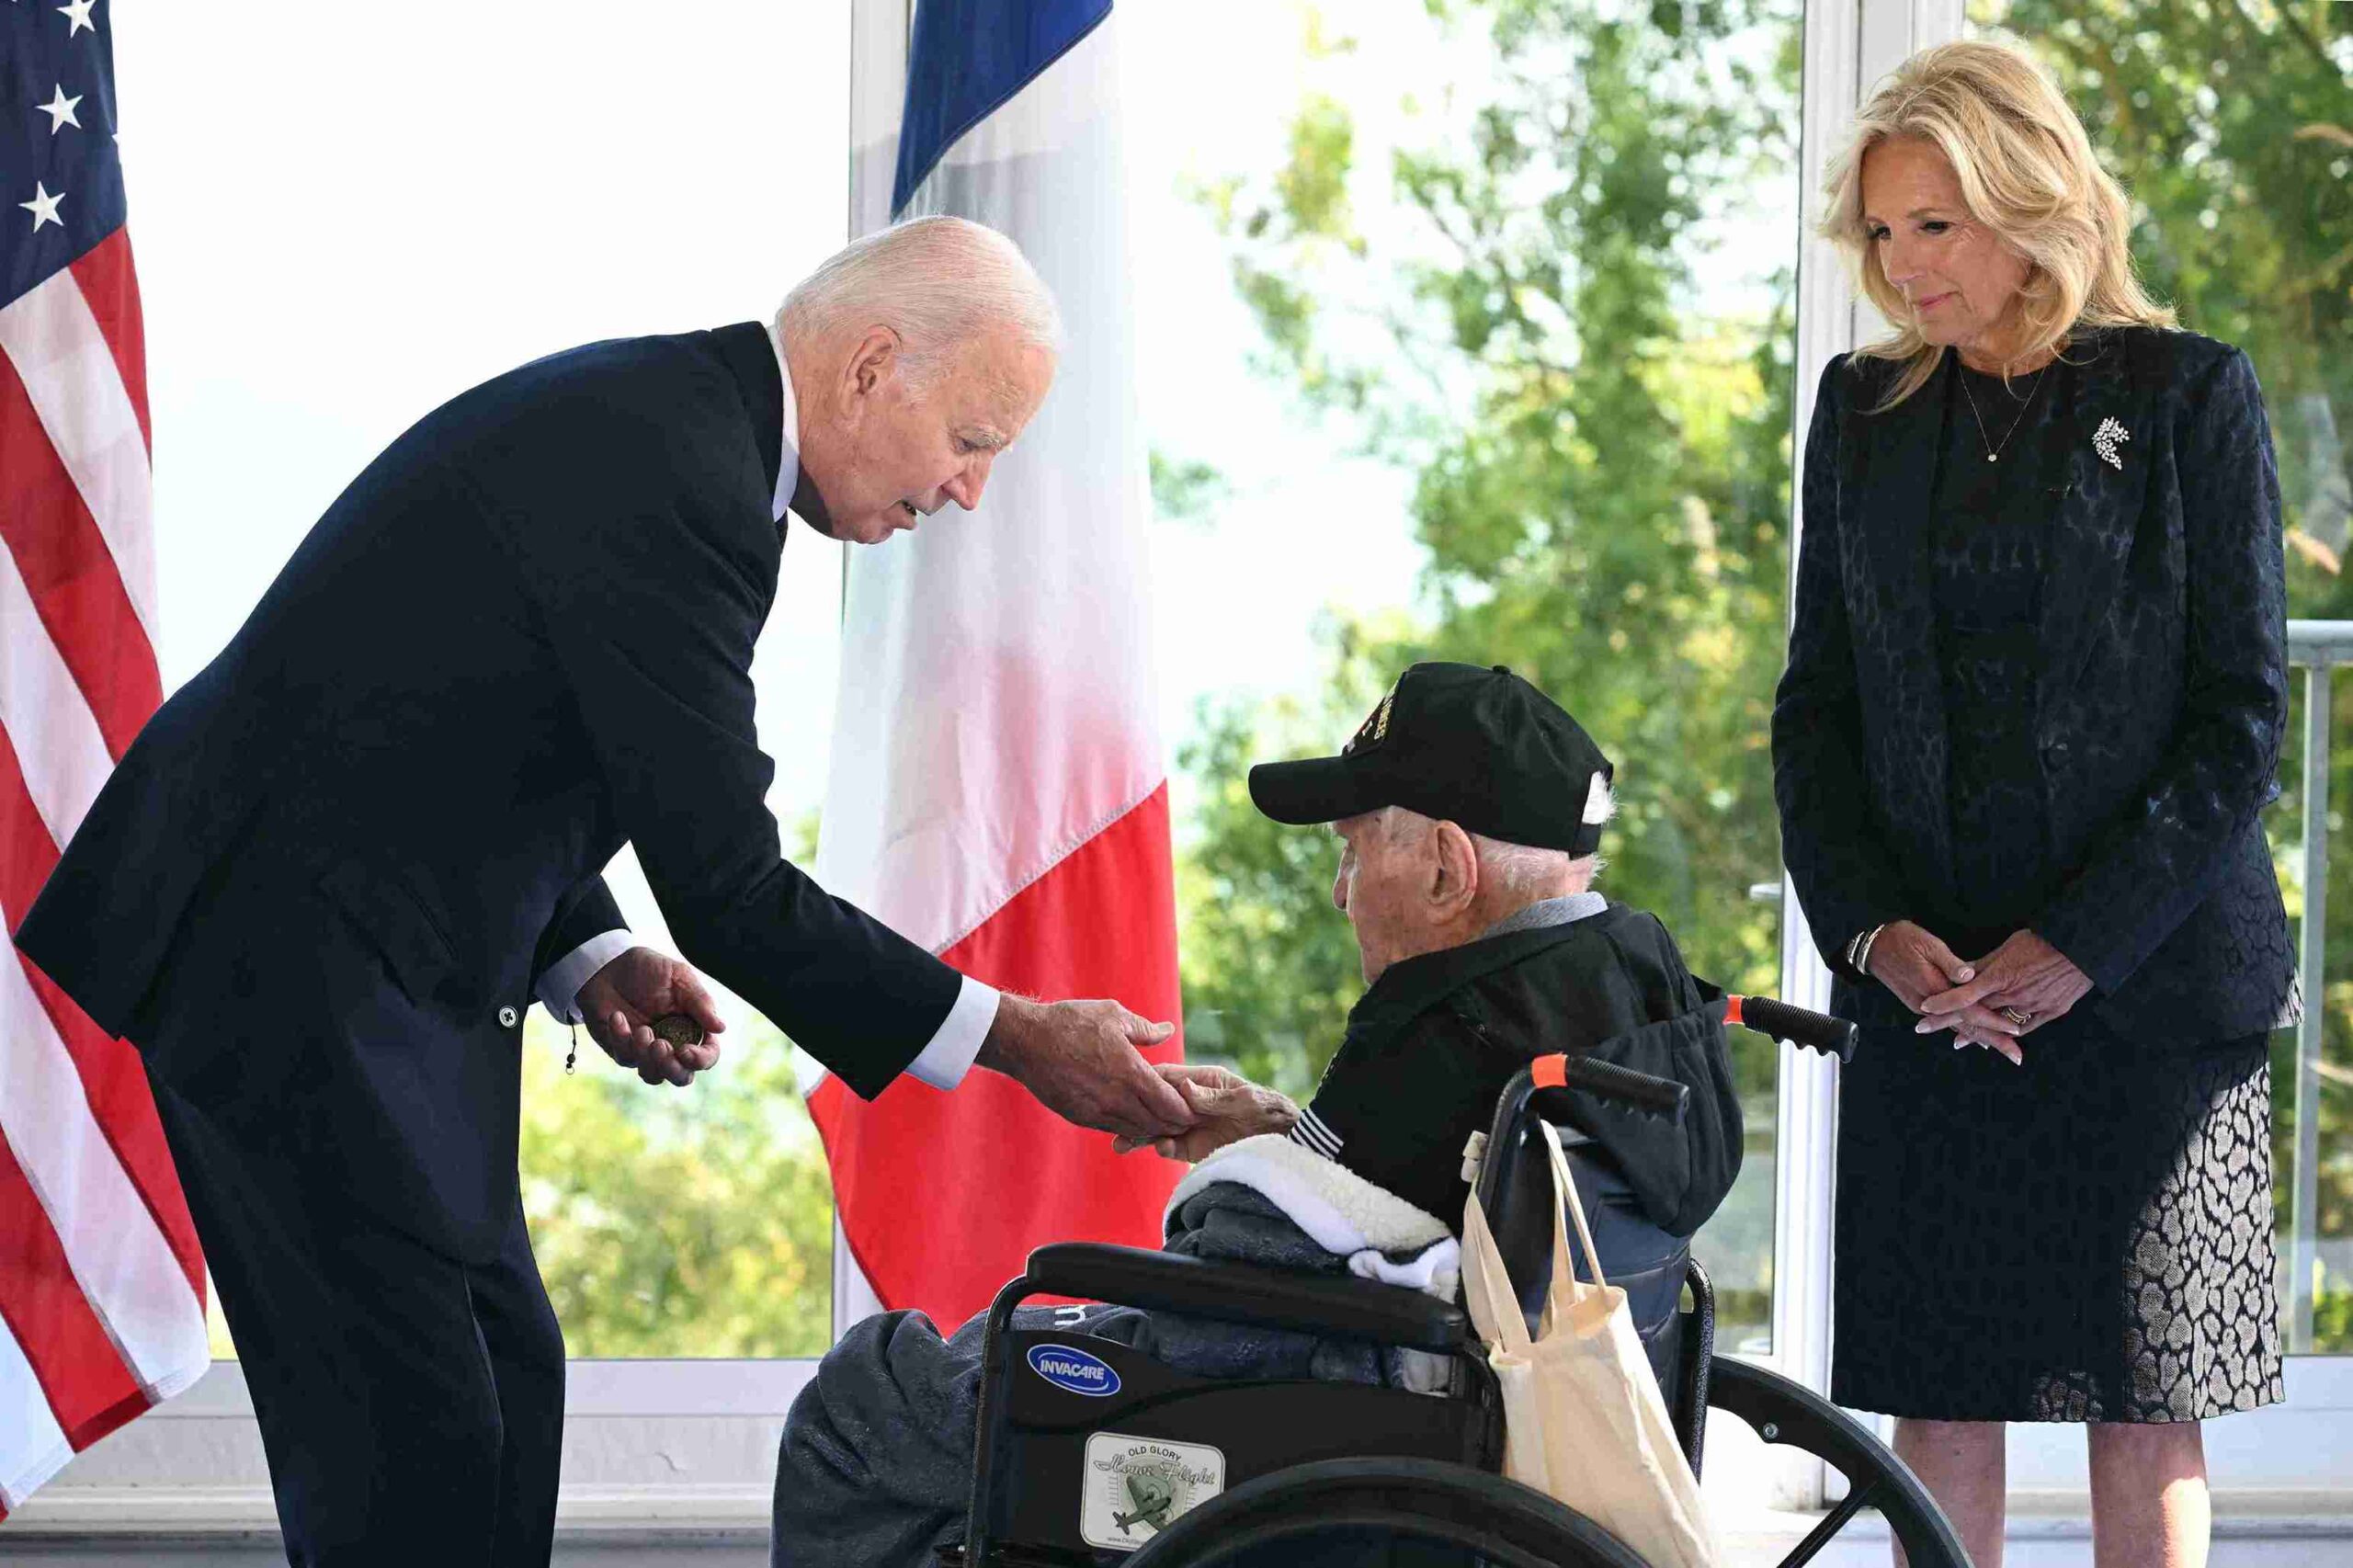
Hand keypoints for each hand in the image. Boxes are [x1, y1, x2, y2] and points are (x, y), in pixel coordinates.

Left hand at [576, 946, 726, 1085]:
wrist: (610, 964)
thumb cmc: (649, 969)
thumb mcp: (679, 978)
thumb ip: (700, 1002)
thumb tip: (720, 1028)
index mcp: (692, 1029)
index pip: (706, 1056)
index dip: (700, 1060)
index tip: (685, 1051)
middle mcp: (672, 1045)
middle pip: (681, 1077)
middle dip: (672, 1068)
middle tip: (660, 1046)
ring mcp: (646, 1051)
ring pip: (652, 1075)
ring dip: (646, 1056)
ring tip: (640, 1029)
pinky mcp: (622, 1050)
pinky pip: (624, 1057)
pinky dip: (620, 1037)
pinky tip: (616, 1016)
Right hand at [976, 996, 1193, 1143]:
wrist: (1027, 1042)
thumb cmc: (1072, 1023)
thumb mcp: (1113, 1015)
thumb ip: (1144, 1029)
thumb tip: (1168, 1032)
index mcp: (1131, 1073)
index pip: (1170, 1105)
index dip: (1186, 1110)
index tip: (1195, 1108)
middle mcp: (1117, 1099)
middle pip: (1158, 1123)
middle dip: (1174, 1123)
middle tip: (1186, 1120)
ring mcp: (1098, 1112)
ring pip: (1136, 1130)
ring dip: (1152, 1128)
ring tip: (1164, 1121)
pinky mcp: (1081, 1117)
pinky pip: (1113, 1128)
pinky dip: (1129, 1126)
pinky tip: (1135, 1117)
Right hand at [1112, 1064, 1299, 1161]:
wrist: (1284, 1139)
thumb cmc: (1266, 1108)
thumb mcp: (1243, 1099)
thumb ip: (1212, 1097)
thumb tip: (1183, 1087)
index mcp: (1200, 1081)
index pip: (1166, 1078)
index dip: (1145, 1081)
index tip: (1125, 1085)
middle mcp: (1190, 1102)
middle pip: (1154, 1105)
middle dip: (1134, 1113)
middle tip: (1114, 1123)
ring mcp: (1190, 1125)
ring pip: (1156, 1127)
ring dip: (1138, 1134)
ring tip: (1119, 1144)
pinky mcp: (1193, 1147)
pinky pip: (1170, 1147)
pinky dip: (1160, 1148)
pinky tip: (1157, 1148)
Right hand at [1865, 918, 2021, 1064]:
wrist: (1873, 948)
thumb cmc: (1902, 940)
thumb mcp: (1928, 945)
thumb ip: (1950, 963)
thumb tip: (1970, 976)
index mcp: (1934, 988)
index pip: (1970, 1011)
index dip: (1994, 1022)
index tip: (2016, 1031)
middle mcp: (1929, 1004)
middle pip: (1966, 1027)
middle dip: (1993, 1041)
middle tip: (2016, 1056)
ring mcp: (1923, 1007)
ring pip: (1957, 1028)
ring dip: (1981, 1039)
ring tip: (2003, 1049)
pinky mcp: (1920, 1005)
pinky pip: (1947, 1022)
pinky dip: (1964, 1031)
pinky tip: (1976, 1038)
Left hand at [1916, 930, 2092, 1062]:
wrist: (2084, 946)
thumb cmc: (2044, 940)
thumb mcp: (2008, 946)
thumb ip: (1984, 963)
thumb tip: (1961, 972)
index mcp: (2000, 976)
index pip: (1963, 995)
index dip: (1942, 1004)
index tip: (1923, 1010)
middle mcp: (2014, 995)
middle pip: (1976, 1014)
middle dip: (1951, 1022)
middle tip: (1927, 1029)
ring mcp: (2034, 1005)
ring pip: (1998, 1024)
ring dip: (1978, 1033)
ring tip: (1959, 1039)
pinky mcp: (2052, 1011)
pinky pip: (2026, 1026)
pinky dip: (2009, 1033)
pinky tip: (1996, 1038)